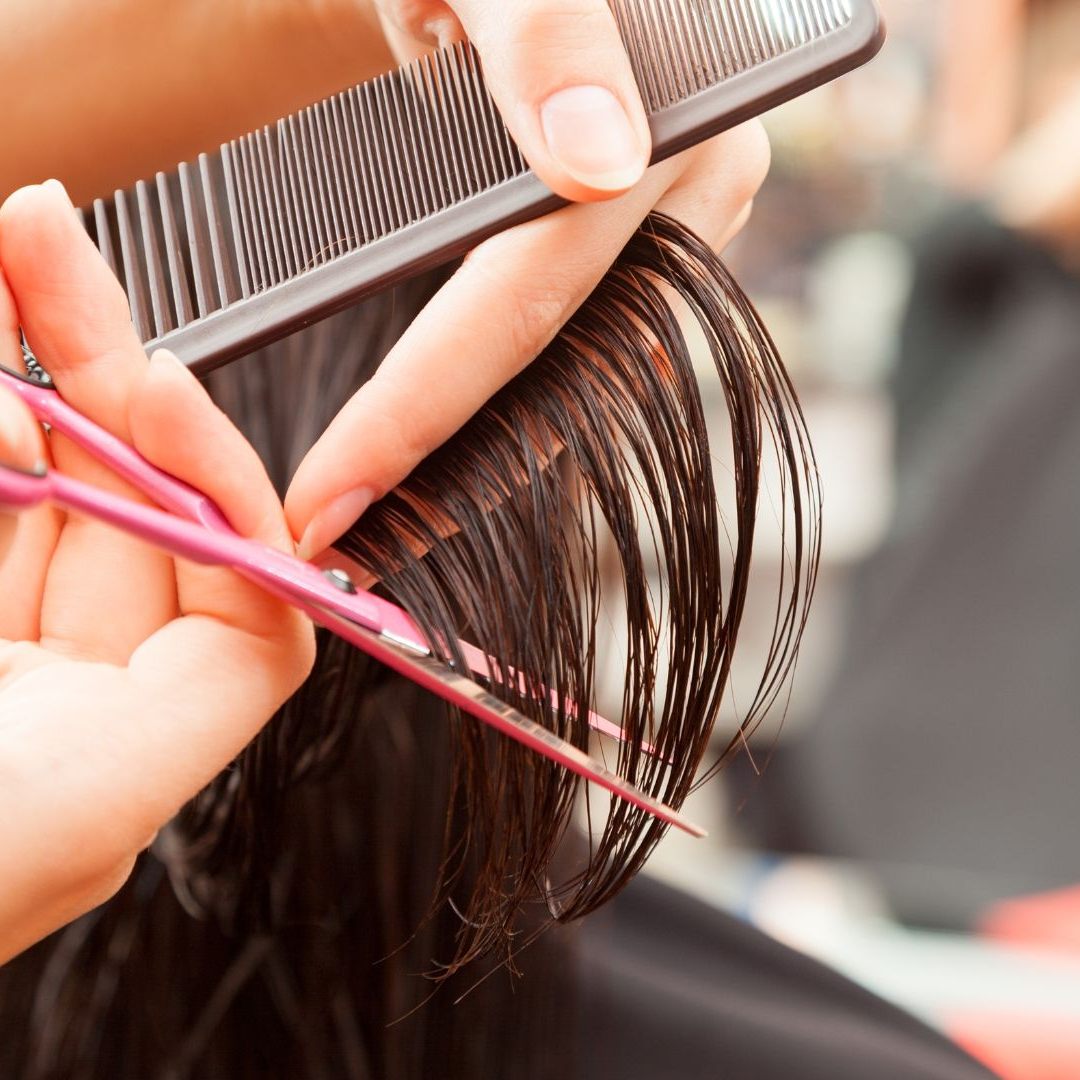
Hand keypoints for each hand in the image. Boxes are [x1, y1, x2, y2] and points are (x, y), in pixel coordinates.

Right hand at [0, 183, 314, 962]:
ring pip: (56, 529)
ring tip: (1, 273)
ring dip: (23, 404)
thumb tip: (13, 418)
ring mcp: (13, 704)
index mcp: (94, 788)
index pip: (254, 624)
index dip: (222, 494)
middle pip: (144, 540)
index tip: (150, 381)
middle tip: (39, 241)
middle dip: (95, 378)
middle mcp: (72, 750)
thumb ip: (2, 541)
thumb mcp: (19, 747)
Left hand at [285, 0, 769, 556]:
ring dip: (479, 449)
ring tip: (377, 515)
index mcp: (677, 127)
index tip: (324, 499)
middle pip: (557, 363)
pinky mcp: (651, 248)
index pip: (525, 300)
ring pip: (574, 372)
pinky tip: (446, 449)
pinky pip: (577, 344)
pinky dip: (506, 400)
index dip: (423, 409)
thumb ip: (546, 30)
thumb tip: (596, 164)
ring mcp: (679, 230)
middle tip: (334, 538)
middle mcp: (697, 195)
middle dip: (444, 463)